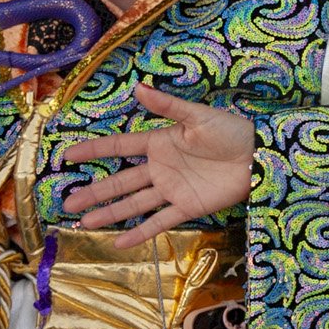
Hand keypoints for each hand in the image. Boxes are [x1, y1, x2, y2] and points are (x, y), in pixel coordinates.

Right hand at [60, 84, 255, 245]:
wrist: (260, 156)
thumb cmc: (231, 130)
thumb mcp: (198, 115)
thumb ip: (168, 105)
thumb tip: (139, 87)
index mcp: (160, 142)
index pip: (120, 146)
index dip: (95, 151)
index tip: (68, 156)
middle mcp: (161, 168)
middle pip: (121, 181)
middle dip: (95, 192)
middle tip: (68, 202)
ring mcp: (172, 189)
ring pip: (134, 204)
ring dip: (109, 213)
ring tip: (84, 222)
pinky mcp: (188, 207)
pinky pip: (160, 221)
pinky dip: (140, 233)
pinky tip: (119, 242)